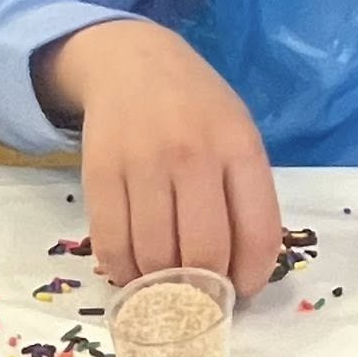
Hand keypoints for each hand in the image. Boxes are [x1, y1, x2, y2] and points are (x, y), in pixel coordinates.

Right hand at [36, 20, 284, 298]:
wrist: (131, 61)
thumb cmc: (197, 107)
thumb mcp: (238, 133)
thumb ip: (246, 193)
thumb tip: (241, 271)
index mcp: (239, 147)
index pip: (258, 232)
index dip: (252, 277)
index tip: (242, 290)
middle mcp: (194, 155)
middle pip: (203, 253)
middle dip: (205, 289)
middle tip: (200, 295)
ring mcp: (143, 164)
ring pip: (155, 256)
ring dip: (162, 284)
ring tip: (167, 282)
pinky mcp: (99, 174)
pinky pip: (111, 246)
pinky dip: (123, 272)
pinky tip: (134, 269)